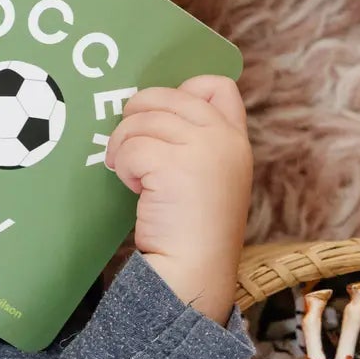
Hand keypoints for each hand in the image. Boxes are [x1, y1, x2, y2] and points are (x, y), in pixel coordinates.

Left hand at [104, 76, 251, 323]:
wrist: (195, 272)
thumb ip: (192, 143)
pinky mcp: (176, 165)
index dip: (180, 91)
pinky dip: (123, 166)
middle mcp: (224, 138)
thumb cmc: (191, 231)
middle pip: (166, 95)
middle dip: (136, 116)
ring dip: (124, 147)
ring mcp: (203, 149)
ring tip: (132, 176)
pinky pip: (131, 147)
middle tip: (128, 147)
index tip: (160, 120)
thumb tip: (145, 112)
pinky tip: (135, 189)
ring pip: (141, 120)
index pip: (218, 86)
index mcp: (236, 140)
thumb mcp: (207, 178)